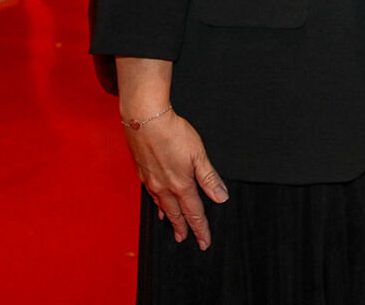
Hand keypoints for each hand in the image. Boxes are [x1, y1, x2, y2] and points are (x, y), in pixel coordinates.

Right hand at [123, 108, 228, 248]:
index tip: (204, 242)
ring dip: (170, 219)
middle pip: (176, 213)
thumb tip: (221, 198)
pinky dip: (158, 205)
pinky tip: (159, 205)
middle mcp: (164, 187)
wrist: (145, 121)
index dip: (201, 228)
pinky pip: (152, 196)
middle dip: (184, 228)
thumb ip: (209, 178)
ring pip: (163, 206)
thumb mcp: (198, 154)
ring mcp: (151, 181)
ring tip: (174, 228)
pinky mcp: (143, 173)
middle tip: (187, 240)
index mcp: (181, 184)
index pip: (194, 212)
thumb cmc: (174, 133)